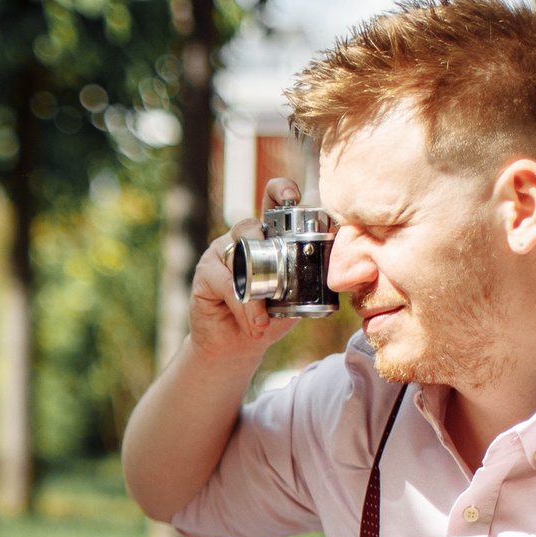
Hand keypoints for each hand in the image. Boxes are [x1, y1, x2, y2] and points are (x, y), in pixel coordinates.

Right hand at [187, 176, 306, 368]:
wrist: (237, 347)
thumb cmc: (269, 317)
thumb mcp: (297, 296)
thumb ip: (308, 277)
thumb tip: (330, 262)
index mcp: (267, 236)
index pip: (272, 200)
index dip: (281, 190)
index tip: (294, 197)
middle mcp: (242, 238)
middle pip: (249, 225)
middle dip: (265, 253)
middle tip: (279, 287)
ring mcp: (220, 252)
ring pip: (239, 257)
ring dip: (256, 296)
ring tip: (264, 322)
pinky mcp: (205, 272)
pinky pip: (226, 282)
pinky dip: (243, 306)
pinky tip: (253, 324)